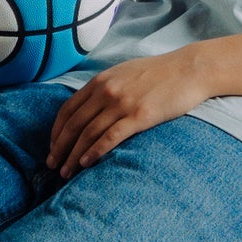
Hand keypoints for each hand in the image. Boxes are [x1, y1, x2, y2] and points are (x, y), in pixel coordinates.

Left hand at [45, 51, 212, 176]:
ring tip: (66, 172)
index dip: (56, 131)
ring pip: (88, 134)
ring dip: (73, 155)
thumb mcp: (124, 73)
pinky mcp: (139, 116)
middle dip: (59, 148)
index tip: (52, 147)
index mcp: (100, 81)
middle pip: (74, 124)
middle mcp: (106, 91)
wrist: (189, 70)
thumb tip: (89, 106)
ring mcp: (122, 104)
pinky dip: (95, 152)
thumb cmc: (159, 73)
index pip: (68, 109)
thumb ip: (104, 87)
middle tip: (52, 165)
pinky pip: (110, 137)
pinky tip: (86, 164)